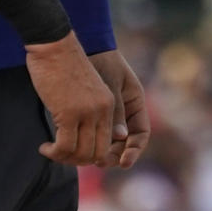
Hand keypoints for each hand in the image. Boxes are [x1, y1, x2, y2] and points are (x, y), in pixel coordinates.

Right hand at [25, 31, 114, 165]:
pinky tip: (44, 147)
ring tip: (51, 151)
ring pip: (81, 153)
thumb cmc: (63, 65)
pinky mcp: (70, 113)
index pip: (107, 143)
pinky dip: (54, 153)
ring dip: (64, 158)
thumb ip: (88, 112)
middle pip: (96, 153)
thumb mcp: (83, 90)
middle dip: (77, 160)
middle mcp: (102, 110)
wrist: (54, 44)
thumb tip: (80, 139)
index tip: (73, 152)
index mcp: (108, 103)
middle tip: (60, 154)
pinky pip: (65, 147)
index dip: (89, 154)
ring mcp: (88, 113)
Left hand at [88, 49, 150, 169]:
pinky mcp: (88, 114)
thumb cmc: (98, 59)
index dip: (134, 150)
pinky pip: (89, 135)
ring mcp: (106, 112)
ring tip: (81, 157)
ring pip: (105, 142)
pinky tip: (71, 147)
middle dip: (112, 155)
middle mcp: (123, 109)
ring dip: (95, 152)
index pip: (141, 133)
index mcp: (135, 100)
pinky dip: (83, 143)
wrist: (77, 47)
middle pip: (122, 143)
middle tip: (97, 163)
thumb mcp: (110, 83)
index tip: (123, 162)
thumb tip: (122, 137)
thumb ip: (116, 110)